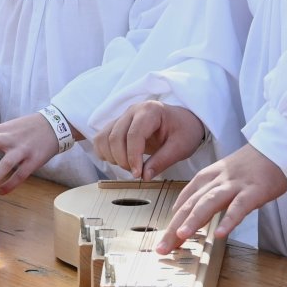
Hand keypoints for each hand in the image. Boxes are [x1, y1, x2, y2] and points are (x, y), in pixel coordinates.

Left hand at [0, 113, 63, 193]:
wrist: (54, 124)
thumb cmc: (27, 128)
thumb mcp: (8, 128)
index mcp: (0, 130)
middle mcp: (9, 138)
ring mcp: (22, 149)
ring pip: (5, 163)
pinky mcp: (34, 159)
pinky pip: (21, 175)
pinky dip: (11, 185)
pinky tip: (3, 191)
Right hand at [93, 99, 207, 180]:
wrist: (184, 121)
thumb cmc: (185, 131)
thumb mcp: (181, 147)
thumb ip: (162, 161)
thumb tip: (144, 177)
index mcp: (151, 111)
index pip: (134, 134)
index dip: (133, 156)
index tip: (138, 174)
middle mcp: (133, 110)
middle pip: (115, 136)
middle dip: (122, 159)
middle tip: (136, 173)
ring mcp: (123, 116)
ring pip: (104, 137)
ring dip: (112, 157)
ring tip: (129, 166)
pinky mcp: (118, 125)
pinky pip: (101, 138)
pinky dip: (104, 152)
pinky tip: (117, 161)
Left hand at [156, 144, 286, 252]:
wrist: (276, 149)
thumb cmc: (250, 166)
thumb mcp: (222, 177)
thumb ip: (205, 194)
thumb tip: (188, 216)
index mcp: (207, 176)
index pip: (184, 200)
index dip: (172, 221)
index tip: (162, 239)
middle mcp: (217, 180)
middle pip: (192, 204)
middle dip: (175, 226)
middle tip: (163, 247)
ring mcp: (235, 185)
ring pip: (210, 202)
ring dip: (194, 219)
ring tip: (182, 236)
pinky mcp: (254, 190)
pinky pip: (239, 207)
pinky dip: (229, 220)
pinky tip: (221, 233)